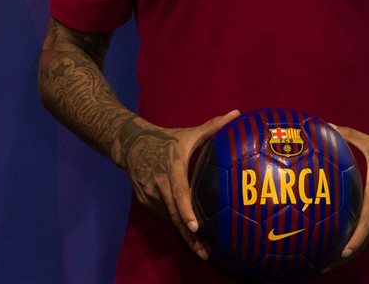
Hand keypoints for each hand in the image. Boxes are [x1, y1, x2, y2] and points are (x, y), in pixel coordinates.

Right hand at [116, 109, 239, 259]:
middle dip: (189, 237)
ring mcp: (150, 196)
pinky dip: (177, 225)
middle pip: (174, 216)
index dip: (187, 211)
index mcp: (172, 171)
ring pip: (169, 219)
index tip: (196, 227)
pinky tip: (190, 238)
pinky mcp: (145, 202)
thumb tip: (237, 114)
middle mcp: (159, 187)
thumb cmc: (166, 140)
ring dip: (184, 235)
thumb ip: (214, 126)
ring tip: (203, 251)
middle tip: (205, 253)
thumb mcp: (189, 133)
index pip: (179, 194)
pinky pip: (164, 215)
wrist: (131, 145)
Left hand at [323, 126, 368, 270]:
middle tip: (323, 266)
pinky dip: (362, 241)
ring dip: (353, 249)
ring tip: (331, 259)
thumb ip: (350, 135)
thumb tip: (328, 126)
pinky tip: (349, 243)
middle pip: (364, 241)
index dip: (353, 242)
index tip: (340, 254)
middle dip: (344, 256)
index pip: (365, 227)